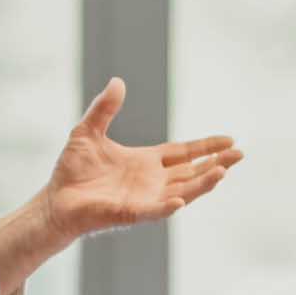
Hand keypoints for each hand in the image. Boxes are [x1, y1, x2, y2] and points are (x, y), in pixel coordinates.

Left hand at [39, 79, 239, 237]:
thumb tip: (117, 81)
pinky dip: (168, 206)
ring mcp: (145, 198)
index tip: (230, 140)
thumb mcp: (88, 131)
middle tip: (240, 155)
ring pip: (183, 191)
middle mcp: (152, 181)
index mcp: (147, 162)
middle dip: (216, 163)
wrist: (55, 200)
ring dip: (202, 183)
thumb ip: (104, 108)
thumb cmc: (72, 170)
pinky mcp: (131, 213)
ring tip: (222, 171)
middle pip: (193, 172)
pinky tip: (182, 200)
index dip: (206, 146)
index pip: (185, 153)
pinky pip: (155, 210)